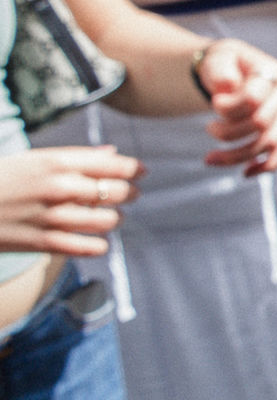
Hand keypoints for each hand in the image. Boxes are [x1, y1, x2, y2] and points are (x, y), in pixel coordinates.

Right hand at [0, 145, 141, 256]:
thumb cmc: (0, 179)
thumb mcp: (33, 159)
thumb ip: (74, 157)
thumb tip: (111, 152)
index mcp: (57, 162)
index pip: (115, 165)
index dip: (134, 169)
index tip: (140, 172)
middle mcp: (59, 187)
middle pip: (118, 192)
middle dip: (129, 193)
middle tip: (129, 194)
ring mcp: (53, 216)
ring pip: (109, 221)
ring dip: (116, 219)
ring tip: (112, 217)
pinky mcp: (44, 243)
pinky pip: (91, 247)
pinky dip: (99, 243)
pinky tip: (95, 239)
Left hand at [194, 37, 276, 171]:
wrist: (236, 73)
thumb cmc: (226, 67)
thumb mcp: (218, 60)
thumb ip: (220, 70)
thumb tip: (228, 87)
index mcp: (274, 73)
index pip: (254, 98)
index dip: (228, 108)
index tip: (212, 104)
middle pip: (262, 123)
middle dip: (228, 133)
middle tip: (209, 128)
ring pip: (271, 143)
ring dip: (237, 156)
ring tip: (210, 158)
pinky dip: (266, 167)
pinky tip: (245, 173)